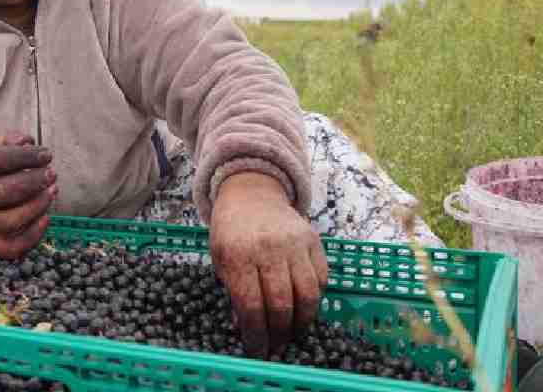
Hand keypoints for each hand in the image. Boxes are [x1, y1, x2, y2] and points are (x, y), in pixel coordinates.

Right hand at [0, 132, 57, 259]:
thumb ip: (8, 141)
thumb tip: (27, 141)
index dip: (22, 156)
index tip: (46, 154)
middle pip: (0, 192)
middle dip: (32, 182)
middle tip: (52, 173)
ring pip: (8, 222)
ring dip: (36, 207)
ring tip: (52, 191)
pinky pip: (11, 247)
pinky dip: (32, 236)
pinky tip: (46, 217)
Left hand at [209, 172, 328, 358]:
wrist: (251, 192)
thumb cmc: (230, 231)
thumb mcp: (220, 259)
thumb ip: (233, 291)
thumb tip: (246, 327)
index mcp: (238, 255)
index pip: (251, 305)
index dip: (256, 334)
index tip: (257, 350)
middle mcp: (269, 249)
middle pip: (282, 303)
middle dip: (280, 333)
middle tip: (276, 345)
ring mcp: (295, 243)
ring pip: (307, 294)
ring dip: (302, 321)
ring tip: (293, 331)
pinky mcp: (314, 240)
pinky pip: (321, 278)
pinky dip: (315, 298)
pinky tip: (304, 307)